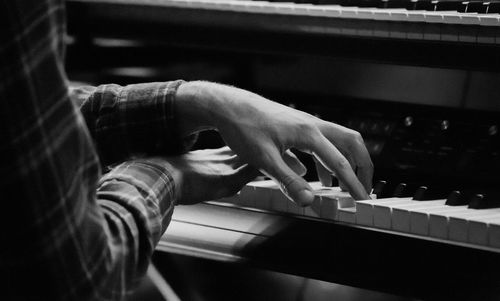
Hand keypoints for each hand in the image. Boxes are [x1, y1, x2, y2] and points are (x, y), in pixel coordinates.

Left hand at [176, 82, 372, 204]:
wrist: (229, 106)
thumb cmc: (244, 128)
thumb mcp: (264, 160)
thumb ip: (288, 181)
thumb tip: (309, 200)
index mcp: (308, 133)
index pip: (339, 161)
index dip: (353, 182)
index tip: (361, 198)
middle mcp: (312, 125)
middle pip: (351, 143)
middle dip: (362, 166)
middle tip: (363, 188)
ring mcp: (305, 124)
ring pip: (337, 141)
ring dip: (345, 163)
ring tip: (344, 186)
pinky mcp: (297, 126)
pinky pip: (321, 143)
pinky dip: (326, 160)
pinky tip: (317, 176)